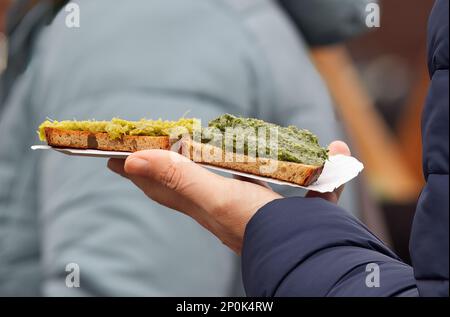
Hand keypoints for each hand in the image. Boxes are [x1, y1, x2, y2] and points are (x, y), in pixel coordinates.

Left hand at [107, 140, 349, 252]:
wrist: (307, 254)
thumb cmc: (256, 224)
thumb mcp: (214, 198)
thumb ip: (178, 178)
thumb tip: (131, 161)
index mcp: (209, 204)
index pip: (165, 186)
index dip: (141, 171)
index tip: (118, 156)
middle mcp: (234, 208)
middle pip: (196, 183)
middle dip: (176, 165)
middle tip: (160, 147)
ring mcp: (267, 210)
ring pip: (251, 182)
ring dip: (247, 162)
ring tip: (236, 148)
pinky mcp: (300, 212)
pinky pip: (309, 188)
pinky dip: (322, 172)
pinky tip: (339, 150)